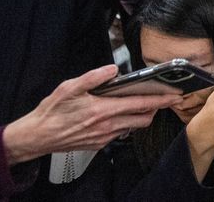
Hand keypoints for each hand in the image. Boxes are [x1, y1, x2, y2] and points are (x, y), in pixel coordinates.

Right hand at [2, 65, 181, 165]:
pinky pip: (121, 133)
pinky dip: (127, 123)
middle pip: (143, 118)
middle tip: (164, 99)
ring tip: (144, 104)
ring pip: (134, 127)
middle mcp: (107, 126)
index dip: (161, 100)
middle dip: (157, 109)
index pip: (140, 104)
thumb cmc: (52, 112)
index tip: (175, 95)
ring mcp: (104, 137)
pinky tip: (121, 114)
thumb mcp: (69, 87)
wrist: (37, 136)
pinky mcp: (99, 144)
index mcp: (102, 110)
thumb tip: (111, 69)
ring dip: (142, 116)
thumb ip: (93, 77)